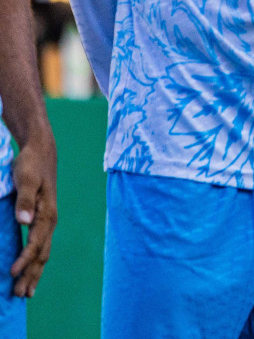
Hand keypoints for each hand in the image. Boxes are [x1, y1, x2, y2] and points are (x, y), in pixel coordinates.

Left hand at [9, 129, 56, 297]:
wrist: (41, 150)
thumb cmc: (31, 164)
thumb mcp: (25, 179)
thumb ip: (24, 200)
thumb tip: (23, 221)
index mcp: (47, 213)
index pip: (36, 243)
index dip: (24, 260)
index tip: (12, 274)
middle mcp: (49, 220)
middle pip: (42, 253)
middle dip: (32, 275)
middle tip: (21, 295)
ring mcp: (46, 220)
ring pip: (43, 252)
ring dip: (35, 272)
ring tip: (27, 290)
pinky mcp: (41, 218)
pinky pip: (39, 245)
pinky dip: (34, 260)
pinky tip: (30, 268)